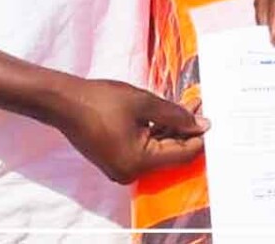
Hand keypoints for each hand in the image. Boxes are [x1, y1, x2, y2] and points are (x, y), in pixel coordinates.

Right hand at [40, 76, 207, 183]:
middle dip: (184, 129)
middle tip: (197, 104)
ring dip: (171, 129)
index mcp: (139, 162)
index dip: (198, 137)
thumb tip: (201, 125)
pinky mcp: (115, 160)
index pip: (180, 154)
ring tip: (185, 105)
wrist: (65, 102)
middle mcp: (131, 172)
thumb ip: (175, 115)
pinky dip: (155, 132)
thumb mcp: (145, 103)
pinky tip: (164, 114)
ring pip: (157, 149)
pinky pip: (143, 148)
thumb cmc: (103, 101)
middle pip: (169, 152)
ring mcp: (121, 168)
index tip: (209, 117)